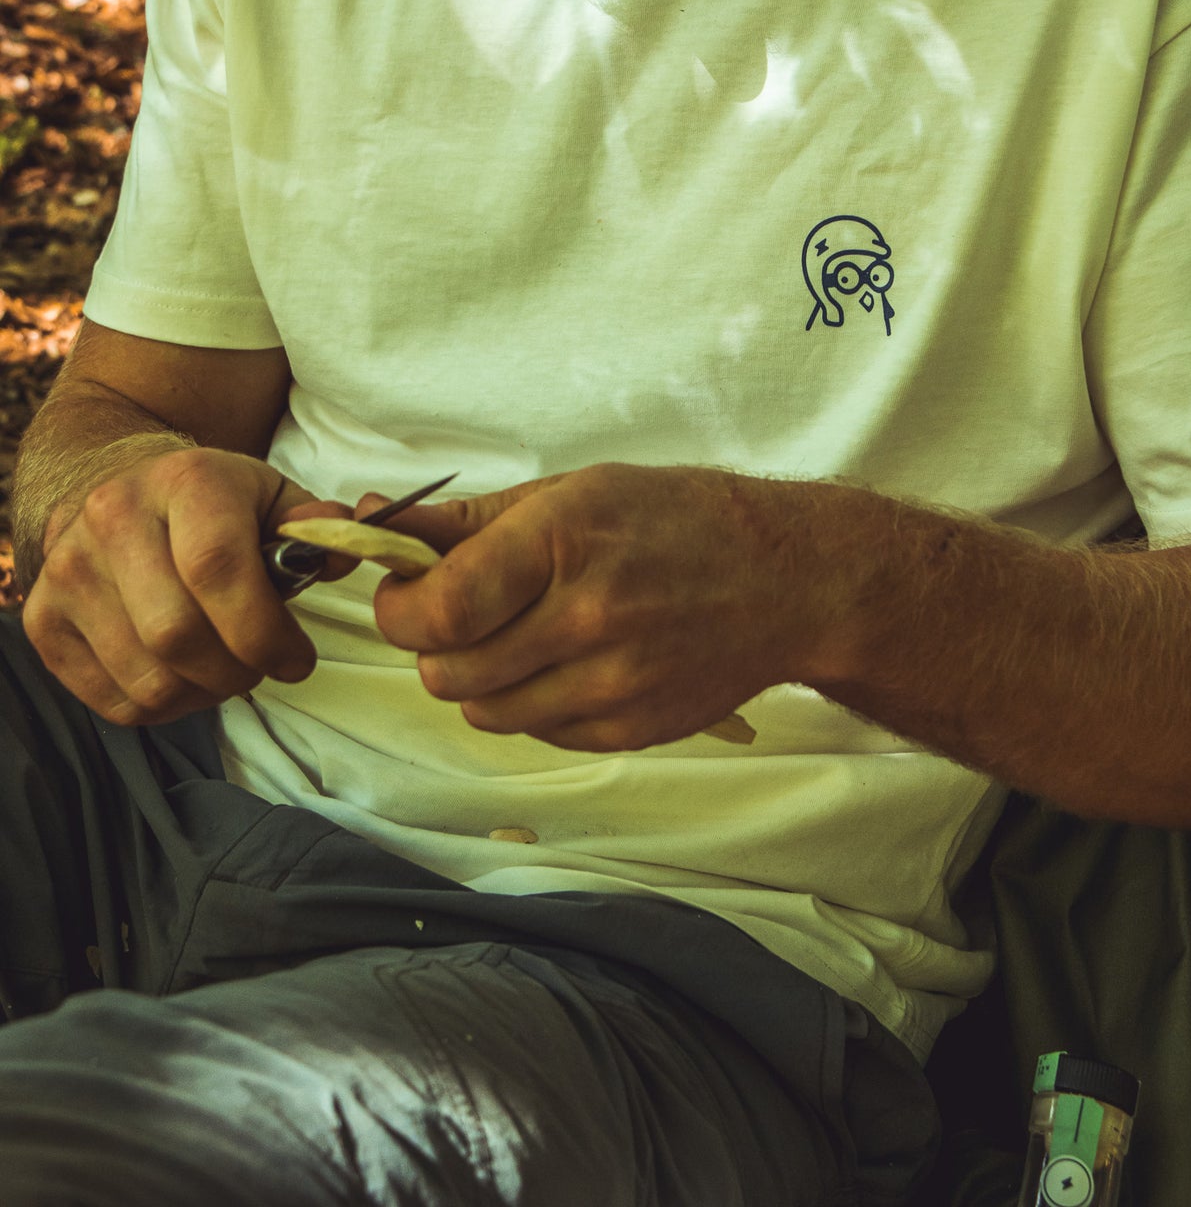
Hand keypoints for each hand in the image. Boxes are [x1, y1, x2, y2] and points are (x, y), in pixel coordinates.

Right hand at [24, 446, 363, 725]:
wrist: (118, 486)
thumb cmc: (211, 503)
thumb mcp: (272, 496)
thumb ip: (318, 526)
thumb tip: (343, 549)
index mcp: (183, 480)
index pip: (218, 569)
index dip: (265, 631)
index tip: (298, 659)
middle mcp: (112, 517)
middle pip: (177, 635)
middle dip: (237, 671)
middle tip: (260, 667)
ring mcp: (68, 570)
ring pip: (146, 679)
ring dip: (202, 695)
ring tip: (224, 671)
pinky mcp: (44, 620)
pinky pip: (112, 701)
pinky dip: (161, 708)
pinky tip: (182, 677)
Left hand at [358, 461, 817, 751]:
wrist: (783, 581)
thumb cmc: (674, 521)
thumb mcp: (571, 492)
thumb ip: (466, 520)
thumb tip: (372, 518)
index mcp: (562, 541)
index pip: (439, 609)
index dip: (400, 609)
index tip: (405, 594)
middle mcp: (586, 618)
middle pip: (448, 672)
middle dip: (433, 646)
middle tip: (459, 617)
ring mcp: (610, 683)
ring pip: (483, 712)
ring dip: (479, 680)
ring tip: (517, 638)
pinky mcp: (628, 730)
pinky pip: (537, 733)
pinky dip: (532, 704)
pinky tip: (566, 662)